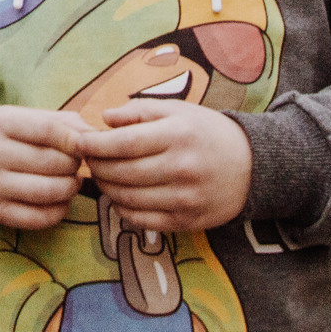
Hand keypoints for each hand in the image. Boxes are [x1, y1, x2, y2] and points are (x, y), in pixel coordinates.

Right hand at [0, 106, 95, 230]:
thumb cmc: (9, 136)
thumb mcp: (27, 118)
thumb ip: (63, 123)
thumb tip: (95, 137)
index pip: (47, 131)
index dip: (74, 140)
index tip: (85, 146)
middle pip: (51, 162)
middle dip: (74, 165)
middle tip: (76, 164)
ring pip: (48, 191)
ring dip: (71, 188)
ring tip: (71, 181)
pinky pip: (40, 217)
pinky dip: (60, 210)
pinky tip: (60, 200)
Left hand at [75, 99, 251, 232]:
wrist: (252, 166)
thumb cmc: (206, 132)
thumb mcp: (178, 110)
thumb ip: (139, 111)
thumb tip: (104, 119)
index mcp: (177, 135)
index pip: (124, 143)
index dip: (95, 144)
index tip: (78, 142)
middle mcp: (182, 168)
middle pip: (123, 173)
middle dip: (97, 167)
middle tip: (88, 160)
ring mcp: (185, 198)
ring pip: (129, 199)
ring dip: (107, 189)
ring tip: (103, 176)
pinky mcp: (187, 221)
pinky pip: (142, 220)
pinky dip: (123, 210)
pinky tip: (121, 196)